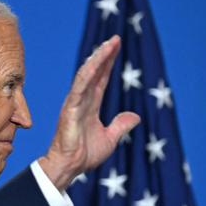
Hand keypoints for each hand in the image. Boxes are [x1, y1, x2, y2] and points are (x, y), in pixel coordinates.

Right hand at [39, 35, 139, 189]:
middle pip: (95, 72)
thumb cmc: (85, 155)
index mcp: (90, 105)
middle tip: (115, 39)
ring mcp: (75, 102)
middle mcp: (82, 100)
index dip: (108, 62)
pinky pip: (79, 88)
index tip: (116, 46)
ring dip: (98, 59)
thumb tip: (135, 116)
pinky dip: (87, 74)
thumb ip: (120, 125)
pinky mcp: (70, 108)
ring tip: (108, 45)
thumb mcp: (110, 138)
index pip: (101, 78)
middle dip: (104, 55)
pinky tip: (95, 63)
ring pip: (86, 75)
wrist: (71, 166)